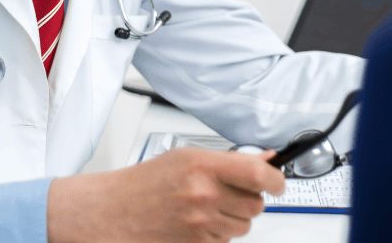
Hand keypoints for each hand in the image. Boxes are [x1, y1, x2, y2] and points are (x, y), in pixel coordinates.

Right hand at [47, 146, 285, 242]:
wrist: (113, 212)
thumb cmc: (145, 183)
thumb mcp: (186, 157)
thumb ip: (229, 159)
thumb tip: (264, 160)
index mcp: (202, 166)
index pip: (258, 175)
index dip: (276, 179)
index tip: (278, 181)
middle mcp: (203, 195)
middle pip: (256, 204)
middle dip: (249, 199)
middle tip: (230, 192)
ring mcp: (200, 224)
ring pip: (244, 226)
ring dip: (234, 218)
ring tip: (208, 207)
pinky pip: (226, 241)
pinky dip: (219, 233)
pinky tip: (198, 222)